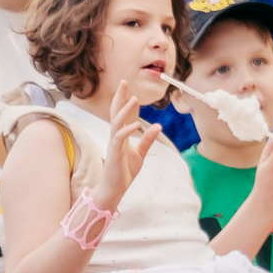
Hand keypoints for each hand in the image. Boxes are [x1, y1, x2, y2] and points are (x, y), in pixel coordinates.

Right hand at [95, 83, 159, 209]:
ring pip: (116, 123)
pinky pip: (119, 139)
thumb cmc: (124, 172)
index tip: (125, 85)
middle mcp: (115, 137)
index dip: (123, 99)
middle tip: (123, 82)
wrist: (114, 189)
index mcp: (120, 136)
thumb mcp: (140, 154)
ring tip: (133, 99)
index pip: (120, 114)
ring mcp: (114, 145)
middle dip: (119, 97)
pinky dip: (127, 130)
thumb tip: (158, 126)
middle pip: (115, 113)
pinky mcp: (114, 154)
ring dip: (124, 111)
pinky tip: (137, 124)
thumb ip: (147, 140)